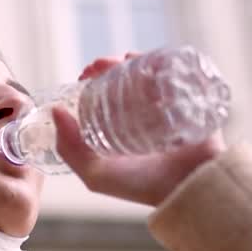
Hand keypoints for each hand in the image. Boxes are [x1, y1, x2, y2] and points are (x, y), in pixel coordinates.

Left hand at [52, 53, 225, 206]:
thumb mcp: (97, 174)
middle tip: (99, 65)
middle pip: (130, 79)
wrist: (187, 191)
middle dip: (112, 66)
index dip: (96, 79)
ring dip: (136, 60)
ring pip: (153, 73)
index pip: (110, 94)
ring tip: (122, 60)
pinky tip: (153, 59)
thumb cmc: (142, 186)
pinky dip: (169, 61)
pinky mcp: (196, 101)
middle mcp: (149, 116)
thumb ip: (71, 150)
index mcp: (127, 129)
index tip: (85, 74)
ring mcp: (173, 107)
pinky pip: (183, 74)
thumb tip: (56, 111)